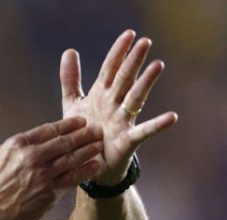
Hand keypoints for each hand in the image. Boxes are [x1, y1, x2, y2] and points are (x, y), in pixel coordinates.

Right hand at [0, 117, 102, 219]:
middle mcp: (33, 157)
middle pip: (64, 142)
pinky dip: (85, 171)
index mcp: (19, 145)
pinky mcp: (49, 193)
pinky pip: (72, 179)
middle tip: (96, 130)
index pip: (49, 130)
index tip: (80, 122)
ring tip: (99, 145)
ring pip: (71, 159)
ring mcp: (43, 176)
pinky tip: (95, 165)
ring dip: (88, 150)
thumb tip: (32, 141)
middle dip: (84, 135)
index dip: (68, 124)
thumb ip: (17, 146)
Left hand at [60, 30, 177, 184]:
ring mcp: (122, 121)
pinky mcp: (126, 140)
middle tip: (145, 42)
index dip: (118, 53)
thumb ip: (71, 80)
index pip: (110, 69)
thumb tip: (69, 50)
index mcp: (102, 95)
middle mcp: (115, 105)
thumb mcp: (73, 103)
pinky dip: (157, 125)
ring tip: (157, 66)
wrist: (86, 164)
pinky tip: (171, 117)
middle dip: (133, 61)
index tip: (129, 34)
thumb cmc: (82, 132)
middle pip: (125, 79)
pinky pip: (143, 132)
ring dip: (145, 83)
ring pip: (135, 98)